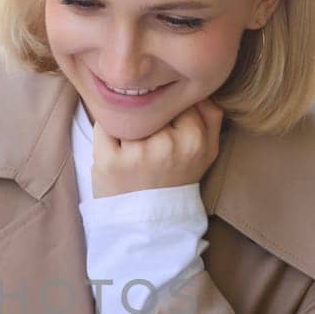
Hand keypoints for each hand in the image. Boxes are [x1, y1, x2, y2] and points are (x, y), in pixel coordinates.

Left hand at [92, 99, 225, 197]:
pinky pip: (104, 126)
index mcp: (194, 141)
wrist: (149, 225)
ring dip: (126, 123)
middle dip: (147, 116)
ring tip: (132, 147)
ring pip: (128, 113)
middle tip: (148, 140)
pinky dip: (106, 133)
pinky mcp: (109, 161)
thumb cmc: (175, 181)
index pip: (176, 100)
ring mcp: (136, 153)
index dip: (168, 111)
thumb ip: (210, 116)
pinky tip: (115, 150)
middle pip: (151, 106)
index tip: (166, 128)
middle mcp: (167, 146)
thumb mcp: (206, 153)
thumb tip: (198, 88)